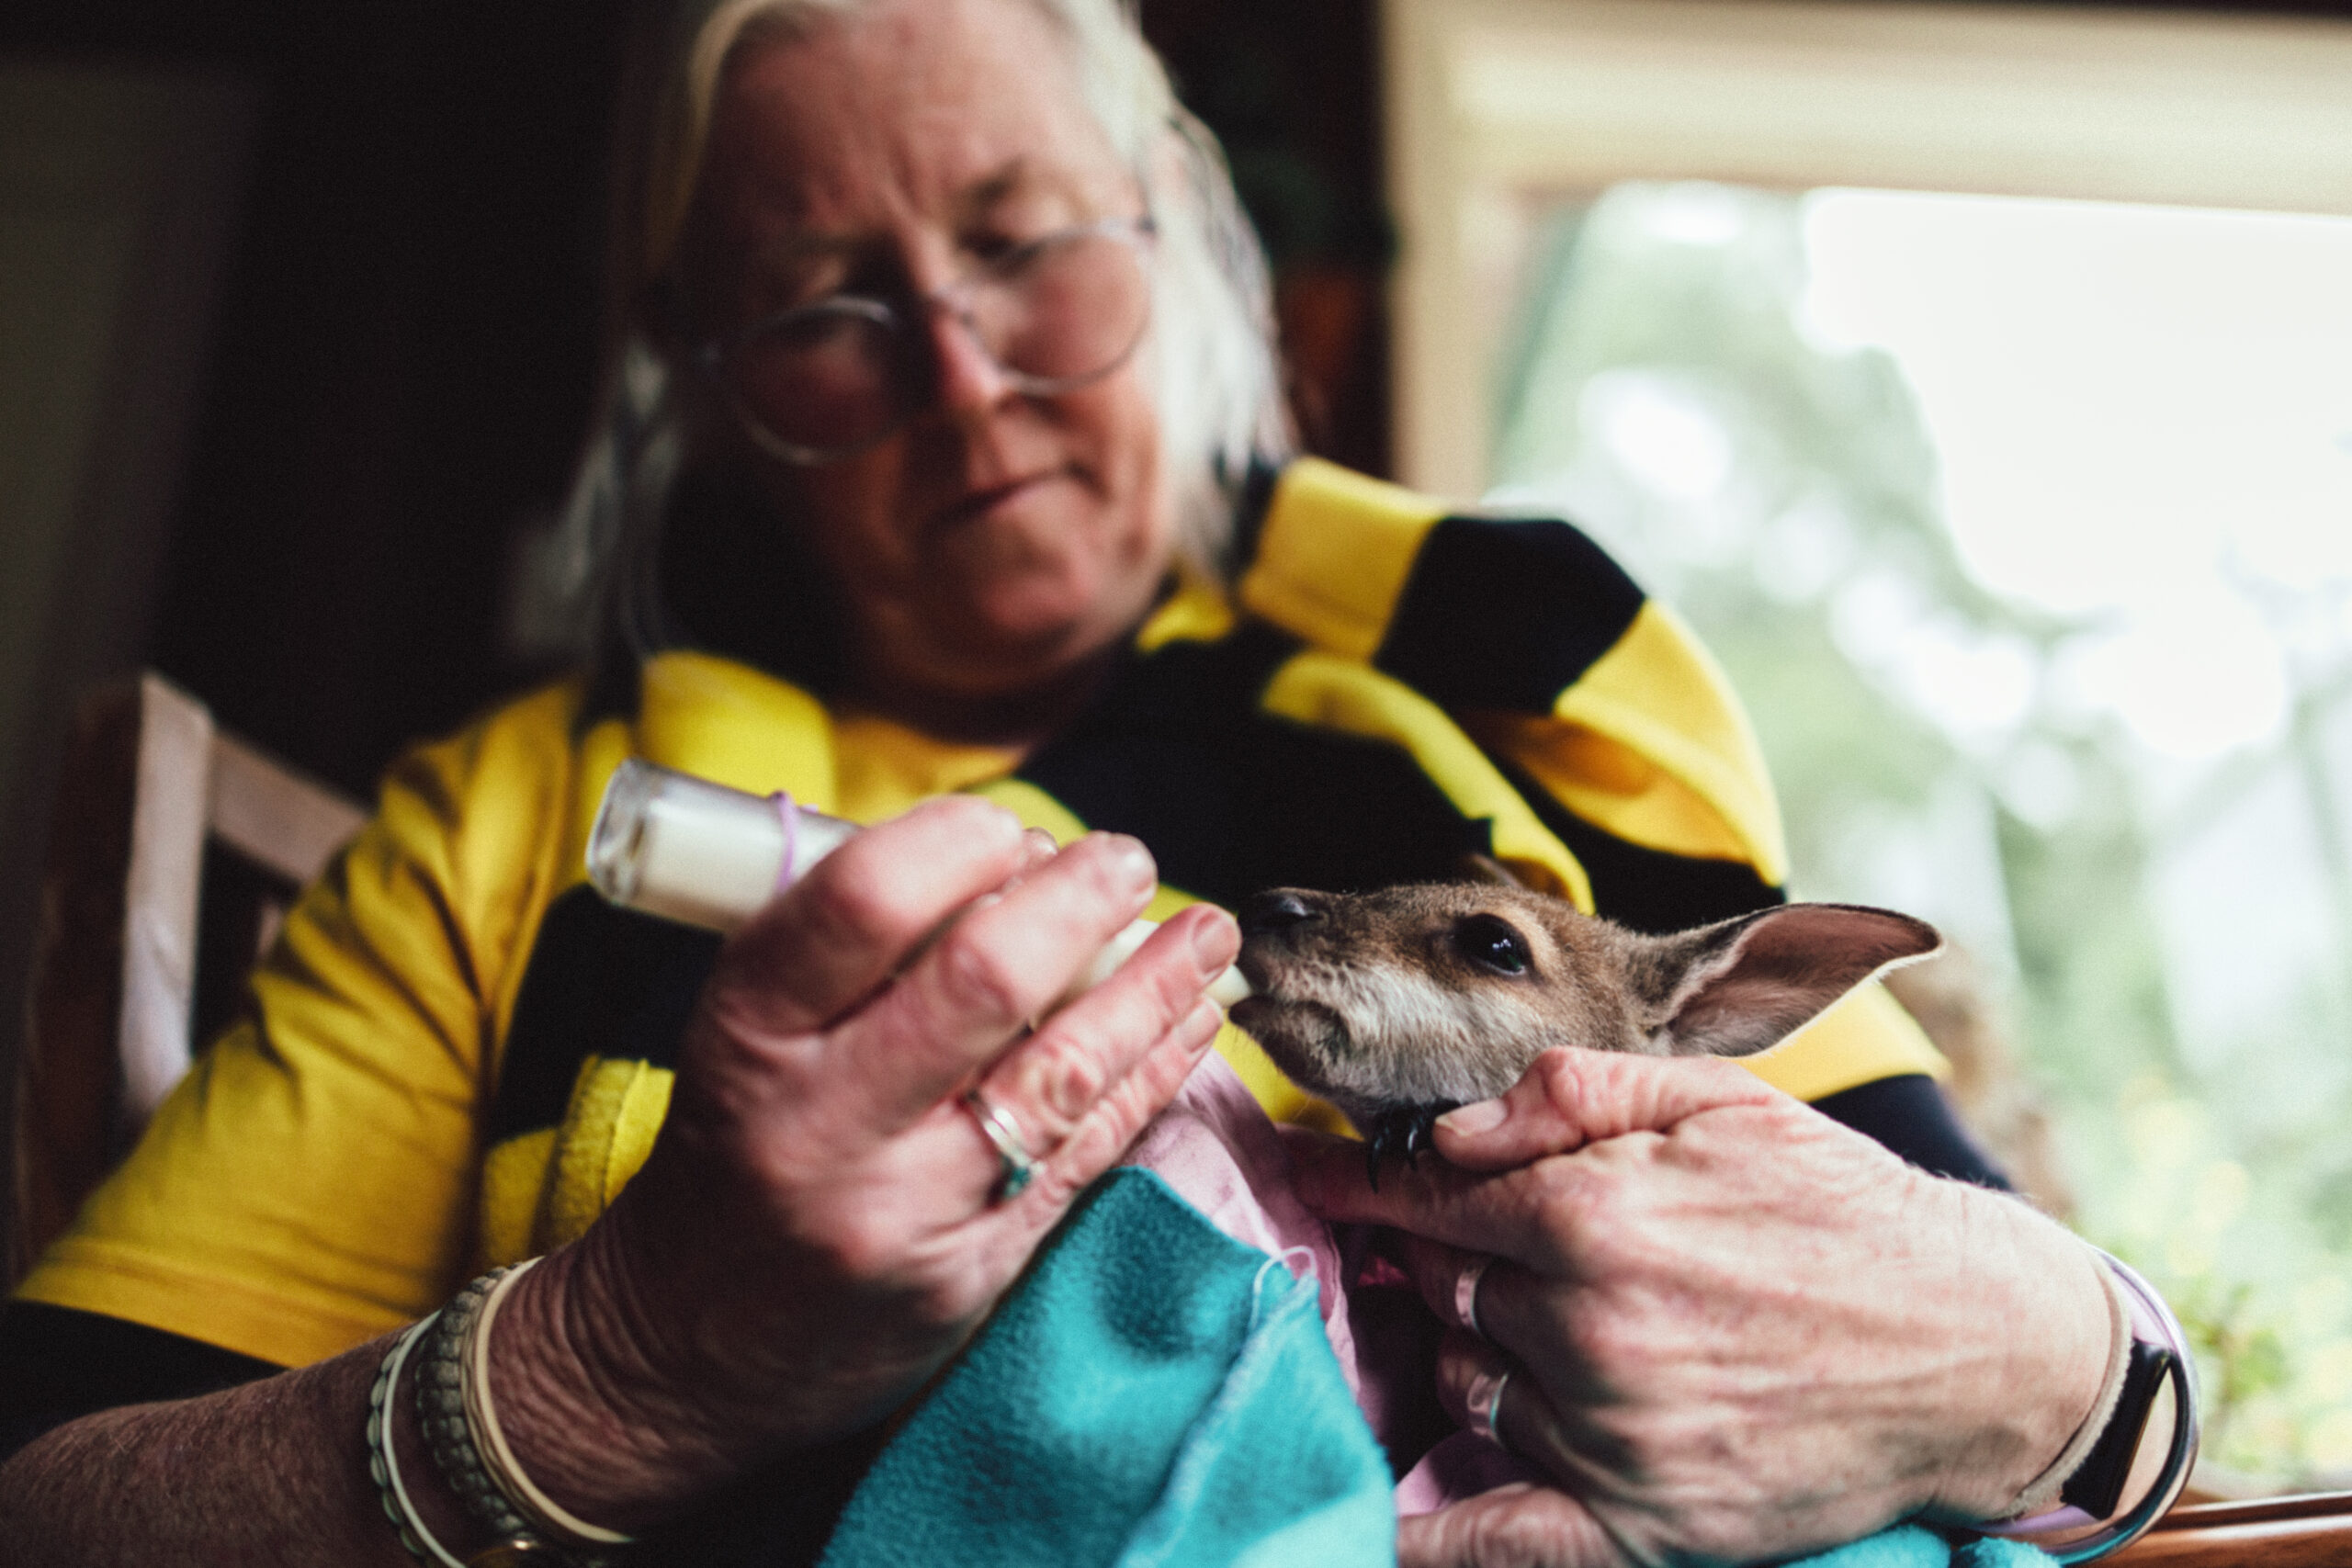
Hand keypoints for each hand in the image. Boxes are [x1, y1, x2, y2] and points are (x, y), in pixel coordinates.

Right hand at [507, 797, 1236, 1522]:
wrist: (684, 1347)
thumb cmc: (731, 1152)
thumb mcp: (740, 1038)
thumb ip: (847, 953)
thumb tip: (1003, 861)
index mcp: (748, 1036)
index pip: (863, 903)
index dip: (957, 843)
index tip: (1008, 827)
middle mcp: (825, 1122)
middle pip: (981, 980)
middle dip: (1077, 899)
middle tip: (1125, 859)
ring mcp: (907, 1206)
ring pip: (1061, 1071)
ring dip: (1150, 986)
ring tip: (1203, 931)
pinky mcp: (975, 1269)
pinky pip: (1089, 1151)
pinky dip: (1152, 1072)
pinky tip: (1192, 1020)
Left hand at [1293, 1049, 2112, 1567]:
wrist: (1978, 1347)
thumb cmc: (1843, 1210)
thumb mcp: (1720, 1102)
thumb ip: (1571, 1094)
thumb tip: (1451, 1129)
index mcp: (1593, 1220)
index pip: (1426, 1201)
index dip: (1361, 1184)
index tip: (1309, 1175)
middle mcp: (1589, 1334)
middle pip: (1442, 1291)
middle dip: (1442, 1260)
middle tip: (1471, 1243)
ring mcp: (1614, 1439)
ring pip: (1471, 1385)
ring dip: (1479, 1352)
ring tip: (1544, 1324)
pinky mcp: (1647, 1524)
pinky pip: (1500, 1542)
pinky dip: (1429, 1539)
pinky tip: (1373, 1530)